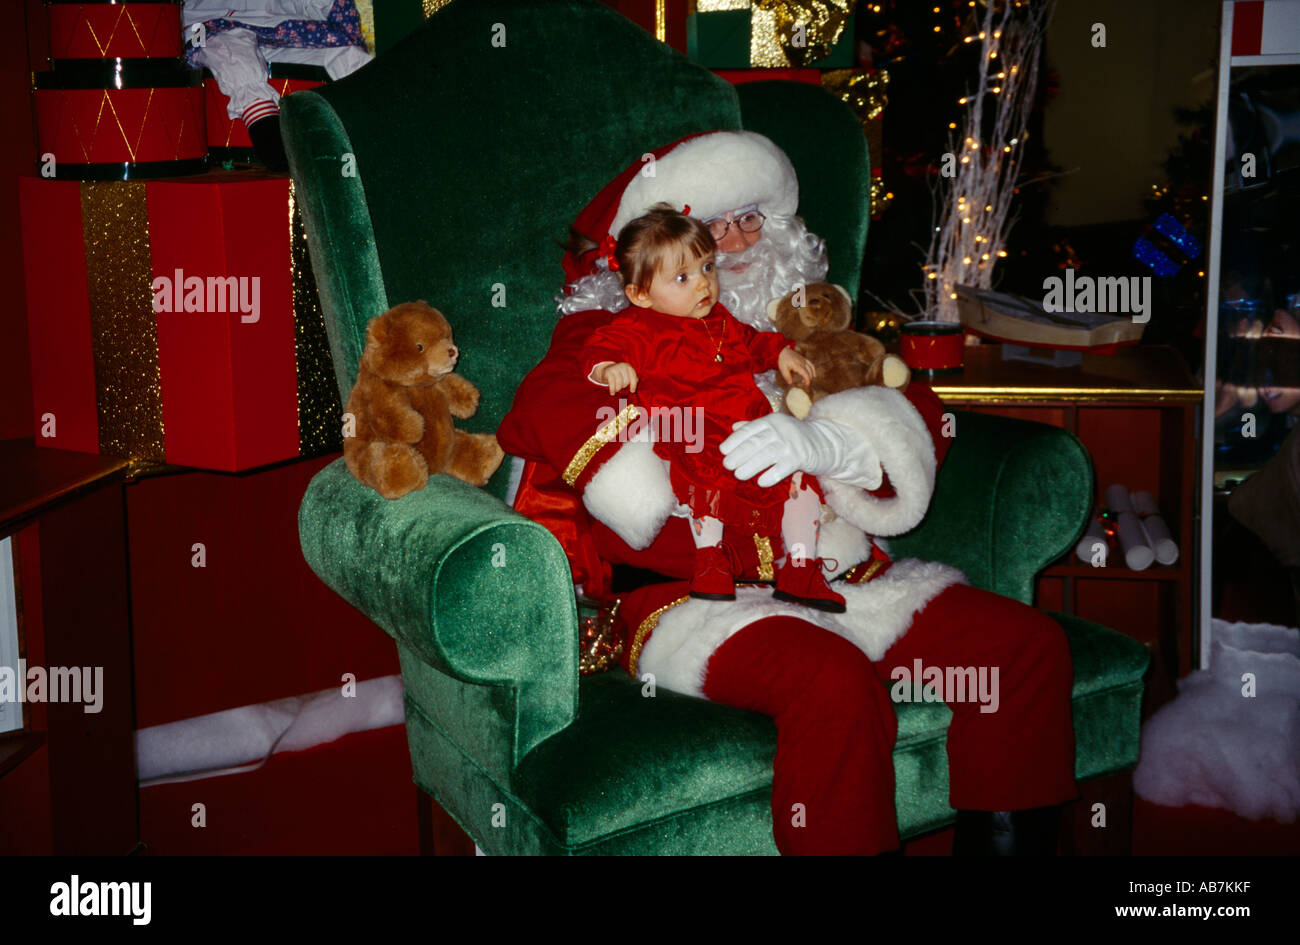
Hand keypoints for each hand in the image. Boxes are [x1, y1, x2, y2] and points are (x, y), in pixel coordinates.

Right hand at [592, 361, 637, 394]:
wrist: (606, 371)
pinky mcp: (608, 372)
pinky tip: (612, 393)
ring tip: (617, 390)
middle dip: (624, 386)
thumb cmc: (619, 375)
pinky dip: (612, 389)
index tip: (632, 391)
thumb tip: (635, 386)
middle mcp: (622, 366)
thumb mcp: (626, 375)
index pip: (633, 377)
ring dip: (618, 389)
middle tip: (621, 388)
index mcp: (628, 366)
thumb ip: (633, 379)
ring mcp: (615, 368)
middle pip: (626, 381)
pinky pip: (612, 383)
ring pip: (619, 382)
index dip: (633, 385)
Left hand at [721, 412, 881, 489]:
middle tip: (727, 465)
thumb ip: (755, 428)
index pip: (749, 430)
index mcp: (771, 421)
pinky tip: (760, 482)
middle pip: (755, 443)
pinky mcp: (800, 458)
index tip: (723, 451)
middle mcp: (780, 429)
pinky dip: (770, 476)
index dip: (734, 440)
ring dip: (750, 467)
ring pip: (765, 456)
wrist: (826, 442)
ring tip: (739, 475)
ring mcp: (790, 443)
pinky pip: (782, 468)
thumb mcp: (775, 427)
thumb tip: (734, 427)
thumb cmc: (794, 437)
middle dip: (739, 455)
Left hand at [778, 347, 815, 388]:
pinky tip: (814, 375)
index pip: (805, 373)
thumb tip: (790, 383)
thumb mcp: (782, 369)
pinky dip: (813, 369)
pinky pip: (811, 364)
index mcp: (797, 365)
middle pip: (809, 371)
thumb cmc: (782, 360)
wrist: (782, 351)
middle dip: (808, 378)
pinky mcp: (803, 359)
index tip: (807, 384)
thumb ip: (787, 376)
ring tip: (808, 381)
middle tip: (805, 384)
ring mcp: (803, 360)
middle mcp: (802, 362)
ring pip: (811, 368)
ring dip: (811, 375)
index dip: (807, 379)